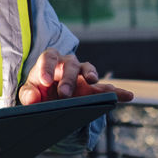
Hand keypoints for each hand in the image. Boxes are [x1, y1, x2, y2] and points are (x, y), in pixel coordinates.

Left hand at [17, 49, 134, 105]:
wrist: (52, 98)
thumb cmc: (40, 90)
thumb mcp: (30, 92)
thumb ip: (29, 94)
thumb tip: (32, 99)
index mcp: (50, 60)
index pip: (49, 58)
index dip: (47, 68)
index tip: (45, 81)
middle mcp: (68, 63)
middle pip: (70, 65)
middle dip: (68, 79)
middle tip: (64, 94)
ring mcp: (83, 74)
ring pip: (89, 70)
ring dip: (92, 76)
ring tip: (93, 83)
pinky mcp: (94, 87)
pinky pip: (107, 88)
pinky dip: (117, 92)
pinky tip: (128, 96)